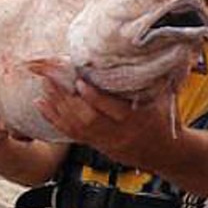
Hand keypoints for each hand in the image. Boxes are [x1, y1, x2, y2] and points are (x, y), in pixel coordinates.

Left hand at [35, 76, 174, 167]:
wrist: (163, 153)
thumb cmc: (165, 122)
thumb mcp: (165, 101)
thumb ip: (156, 81)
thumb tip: (152, 54)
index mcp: (137, 121)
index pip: (113, 110)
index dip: (95, 97)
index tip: (80, 81)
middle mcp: (118, 133)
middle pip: (88, 119)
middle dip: (67, 99)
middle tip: (51, 79)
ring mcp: (105, 141)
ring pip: (77, 127)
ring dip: (57, 106)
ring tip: (44, 86)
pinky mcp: (96, 145)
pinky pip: (72, 133)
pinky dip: (54, 118)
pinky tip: (42, 104)